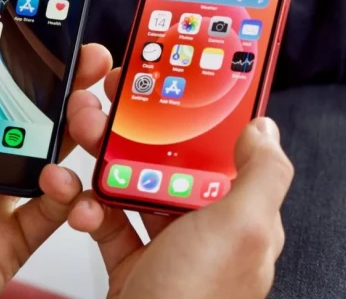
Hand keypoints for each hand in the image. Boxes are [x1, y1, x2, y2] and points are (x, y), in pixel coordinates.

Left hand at [0, 45, 111, 298]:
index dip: (7, 70)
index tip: (37, 41)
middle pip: (22, 124)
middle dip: (56, 93)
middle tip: (82, 66)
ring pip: (45, 162)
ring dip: (71, 135)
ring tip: (85, 113)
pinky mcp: (8, 242)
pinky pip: (49, 215)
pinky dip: (67, 196)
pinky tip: (64, 178)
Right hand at [66, 68, 293, 298]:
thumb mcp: (241, 232)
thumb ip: (262, 176)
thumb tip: (265, 129)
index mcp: (237, 215)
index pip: (223, 150)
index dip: (200, 115)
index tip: (172, 84)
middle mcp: (204, 228)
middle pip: (169, 163)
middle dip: (134, 136)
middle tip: (107, 112)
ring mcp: (167, 246)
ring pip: (132, 186)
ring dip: (102, 167)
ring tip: (81, 151)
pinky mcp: (133, 261)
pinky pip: (108, 221)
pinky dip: (89, 210)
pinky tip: (79, 205)